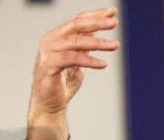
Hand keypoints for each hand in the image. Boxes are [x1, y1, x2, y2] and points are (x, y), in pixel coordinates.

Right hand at [27, 7, 120, 139]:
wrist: (50, 104)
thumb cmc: (63, 82)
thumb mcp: (78, 60)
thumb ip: (84, 45)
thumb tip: (97, 29)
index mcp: (57, 36)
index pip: (78, 20)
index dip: (96, 15)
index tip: (113, 12)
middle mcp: (50, 40)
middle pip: (76, 25)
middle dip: (97, 22)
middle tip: (115, 23)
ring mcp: (48, 52)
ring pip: (77, 42)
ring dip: (98, 43)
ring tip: (115, 45)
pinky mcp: (49, 65)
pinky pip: (73, 59)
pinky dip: (89, 61)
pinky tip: (103, 64)